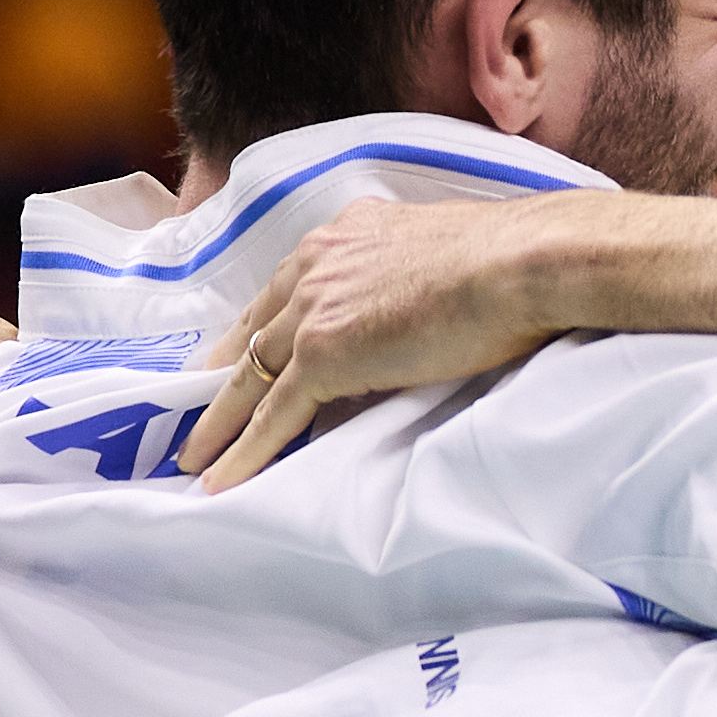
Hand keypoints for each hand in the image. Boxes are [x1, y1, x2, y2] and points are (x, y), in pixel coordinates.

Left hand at [189, 197, 558, 488]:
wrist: (522, 265)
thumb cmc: (511, 260)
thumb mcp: (443, 258)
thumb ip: (410, 282)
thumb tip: (416, 317)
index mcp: (345, 236)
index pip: (288, 289)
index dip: (264, 325)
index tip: (246, 350)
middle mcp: (316, 266)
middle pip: (254, 330)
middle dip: (221, 370)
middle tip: (195, 400)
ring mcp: (315, 311)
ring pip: (250, 378)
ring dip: (218, 422)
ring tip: (194, 456)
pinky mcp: (325, 357)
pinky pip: (272, 415)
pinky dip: (242, 451)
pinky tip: (219, 480)